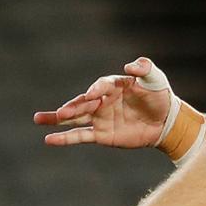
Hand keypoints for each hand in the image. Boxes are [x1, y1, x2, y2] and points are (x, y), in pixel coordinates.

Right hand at [32, 56, 173, 147]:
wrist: (166, 121)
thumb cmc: (160, 96)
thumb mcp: (155, 79)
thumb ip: (144, 69)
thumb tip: (129, 66)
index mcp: (112, 85)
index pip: (100, 86)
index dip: (97, 90)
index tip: (93, 95)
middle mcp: (102, 101)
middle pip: (83, 103)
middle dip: (72, 107)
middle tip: (62, 112)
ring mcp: (100, 118)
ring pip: (75, 118)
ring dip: (58, 119)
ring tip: (38, 119)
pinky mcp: (102, 135)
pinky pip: (80, 136)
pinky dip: (65, 138)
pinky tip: (49, 139)